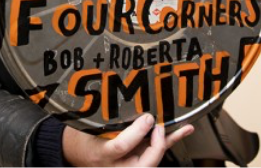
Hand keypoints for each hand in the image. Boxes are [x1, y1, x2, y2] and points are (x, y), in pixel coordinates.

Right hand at [62, 113, 193, 166]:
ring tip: (184, 128)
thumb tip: (123, 98)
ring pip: (153, 158)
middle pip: (145, 163)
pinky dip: (170, 141)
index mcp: (102, 154)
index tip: (146, 118)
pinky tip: (183, 131)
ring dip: (169, 141)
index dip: (136, 133)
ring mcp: (129, 165)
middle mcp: (118, 166)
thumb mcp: (87, 128)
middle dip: (157, 145)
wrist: (76, 154)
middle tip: (159, 127)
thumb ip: (104, 118)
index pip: (122, 148)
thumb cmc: (82, 139)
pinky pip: (155, 153)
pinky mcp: (138, 160)